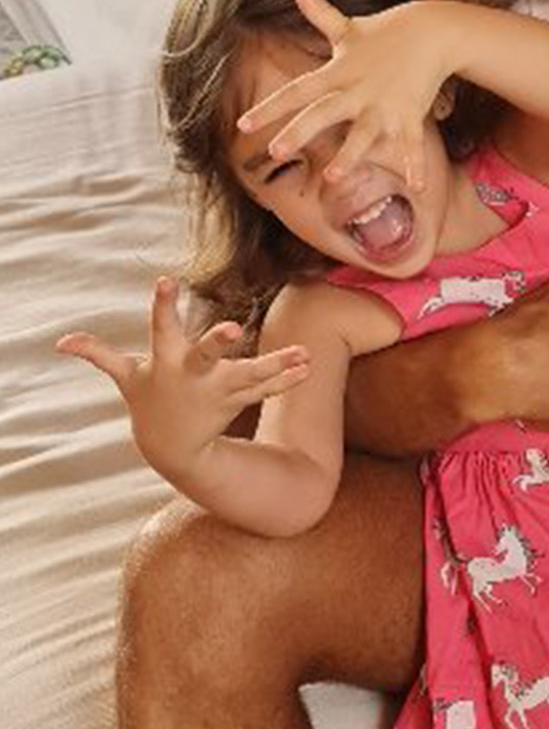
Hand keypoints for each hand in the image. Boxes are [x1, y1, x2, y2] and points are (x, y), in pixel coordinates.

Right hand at [57, 278, 309, 482]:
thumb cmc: (150, 400)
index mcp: (166, 361)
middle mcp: (193, 375)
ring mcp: (217, 391)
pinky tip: (307, 366)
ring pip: (246, 375)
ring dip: (274, 365)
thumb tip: (62, 342)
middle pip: (204, 355)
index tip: (164, 280)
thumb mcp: (127, 378)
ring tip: (304, 354)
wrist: (172, 449)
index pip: (161, 327)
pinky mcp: (238, 400)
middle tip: (231, 326)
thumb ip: (100, 356)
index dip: (161, 305)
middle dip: (215, 341)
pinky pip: (264, 389)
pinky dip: (285, 379)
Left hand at [237, 0, 453, 187]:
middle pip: (323, 113)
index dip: (269, 108)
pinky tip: (417, 186)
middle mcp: (357, 90)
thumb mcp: (348, 26)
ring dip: (350, 155)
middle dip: (300, 132)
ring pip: (363, 134)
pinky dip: (415, 164)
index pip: (296, 91)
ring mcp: (384, 104)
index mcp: (337, 72)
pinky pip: (412, 143)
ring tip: (333, 177)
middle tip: (276, 152)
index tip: (243, 125)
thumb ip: (319, 11)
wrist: (433, 30)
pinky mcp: (410, 113)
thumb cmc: (386, 31)